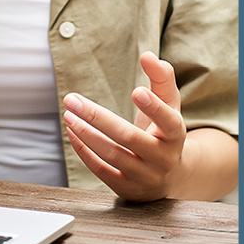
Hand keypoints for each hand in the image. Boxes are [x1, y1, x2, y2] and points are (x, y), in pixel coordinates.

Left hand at [63, 52, 186, 200]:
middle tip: (71, 99)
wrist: (169, 176)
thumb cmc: (164, 130)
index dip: (154, 108)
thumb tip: (148, 55)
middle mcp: (162, 158)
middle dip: (97, 117)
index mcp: (176, 135)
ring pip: (112, 155)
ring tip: (68, 114)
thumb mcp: (169, 104)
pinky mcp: (127, 188)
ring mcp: (144, 176)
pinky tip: (71, 132)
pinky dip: (84, 151)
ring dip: (86, 134)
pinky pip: (101, 171)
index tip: (136, 91)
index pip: (168, 122)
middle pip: (128, 138)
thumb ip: (162, 77)